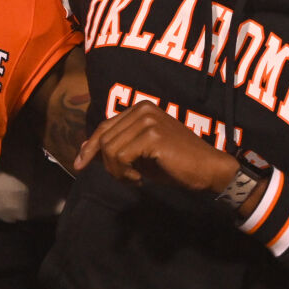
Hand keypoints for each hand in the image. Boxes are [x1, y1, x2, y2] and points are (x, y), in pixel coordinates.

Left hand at [73, 100, 236, 191]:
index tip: (80, 164)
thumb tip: (85, 151)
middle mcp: (142, 109)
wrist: (208, 170)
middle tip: (125, 178)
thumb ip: (117, 148)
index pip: (104, 126)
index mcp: (140, 109)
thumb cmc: (176, 164)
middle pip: (103, 137)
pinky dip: (124, 173)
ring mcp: (147, 120)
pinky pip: (120, 156)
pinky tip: (139, 179)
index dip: (89, 146)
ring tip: (134, 178)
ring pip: (109, 148)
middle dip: (106, 163)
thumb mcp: (140, 155)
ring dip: (116, 171)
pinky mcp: (152, 135)